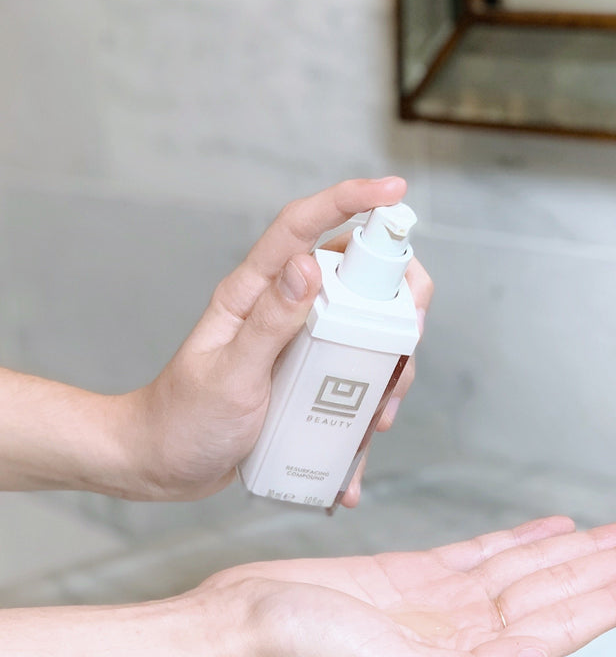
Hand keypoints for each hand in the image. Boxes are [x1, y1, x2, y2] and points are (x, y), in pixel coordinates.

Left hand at [126, 176, 431, 500]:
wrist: (166, 467)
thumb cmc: (184, 421)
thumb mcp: (229, 376)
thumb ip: (268, 323)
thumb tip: (308, 265)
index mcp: (253, 296)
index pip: (301, 229)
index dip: (349, 200)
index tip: (393, 189)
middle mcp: (283, 312)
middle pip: (356, 278)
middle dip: (396, 302)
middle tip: (408, 339)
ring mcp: (300, 346)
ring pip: (366, 332)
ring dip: (388, 368)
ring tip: (377, 415)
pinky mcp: (309, 379)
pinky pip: (354, 378)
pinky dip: (366, 409)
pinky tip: (360, 444)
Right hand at [205, 516, 615, 656]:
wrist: (242, 624)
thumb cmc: (302, 655)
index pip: (559, 627)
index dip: (612, 602)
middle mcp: (467, 634)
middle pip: (556, 592)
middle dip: (612, 566)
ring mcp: (446, 603)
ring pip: (530, 569)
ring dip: (580, 550)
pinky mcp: (419, 575)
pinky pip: (488, 554)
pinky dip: (524, 540)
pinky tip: (555, 531)